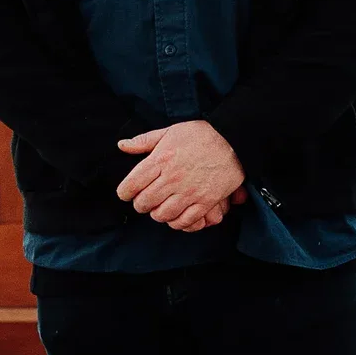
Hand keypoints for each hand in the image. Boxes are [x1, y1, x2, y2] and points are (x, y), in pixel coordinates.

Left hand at [116, 121, 248, 231]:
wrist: (233, 141)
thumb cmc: (200, 135)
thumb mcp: (170, 131)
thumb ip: (144, 141)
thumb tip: (122, 146)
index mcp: (160, 160)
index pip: (131, 185)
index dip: (124, 192)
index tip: (126, 193)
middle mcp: (172, 178)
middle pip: (144, 203)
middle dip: (140, 204)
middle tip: (144, 201)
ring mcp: (189, 192)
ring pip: (162, 215)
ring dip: (157, 214)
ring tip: (160, 207)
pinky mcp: (205, 202)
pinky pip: (184, 221)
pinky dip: (176, 222)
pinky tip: (175, 215)